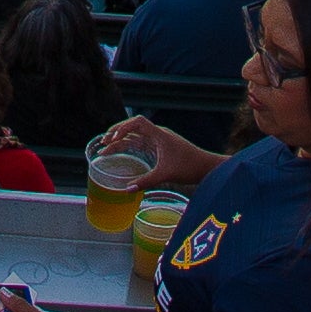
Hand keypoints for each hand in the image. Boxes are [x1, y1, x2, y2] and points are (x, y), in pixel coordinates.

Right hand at [98, 116, 214, 190]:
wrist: (207, 167)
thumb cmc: (189, 167)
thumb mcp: (166, 174)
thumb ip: (146, 181)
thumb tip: (126, 189)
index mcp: (159, 134)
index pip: (137, 122)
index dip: (122, 128)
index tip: (112, 139)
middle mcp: (158, 135)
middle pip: (133, 127)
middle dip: (117, 133)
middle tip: (102, 143)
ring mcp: (160, 141)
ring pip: (136, 137)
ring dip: (122, 141)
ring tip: (106, 149)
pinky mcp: (162, 149)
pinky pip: (142, 144)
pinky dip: (130, 147)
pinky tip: (123, 153)